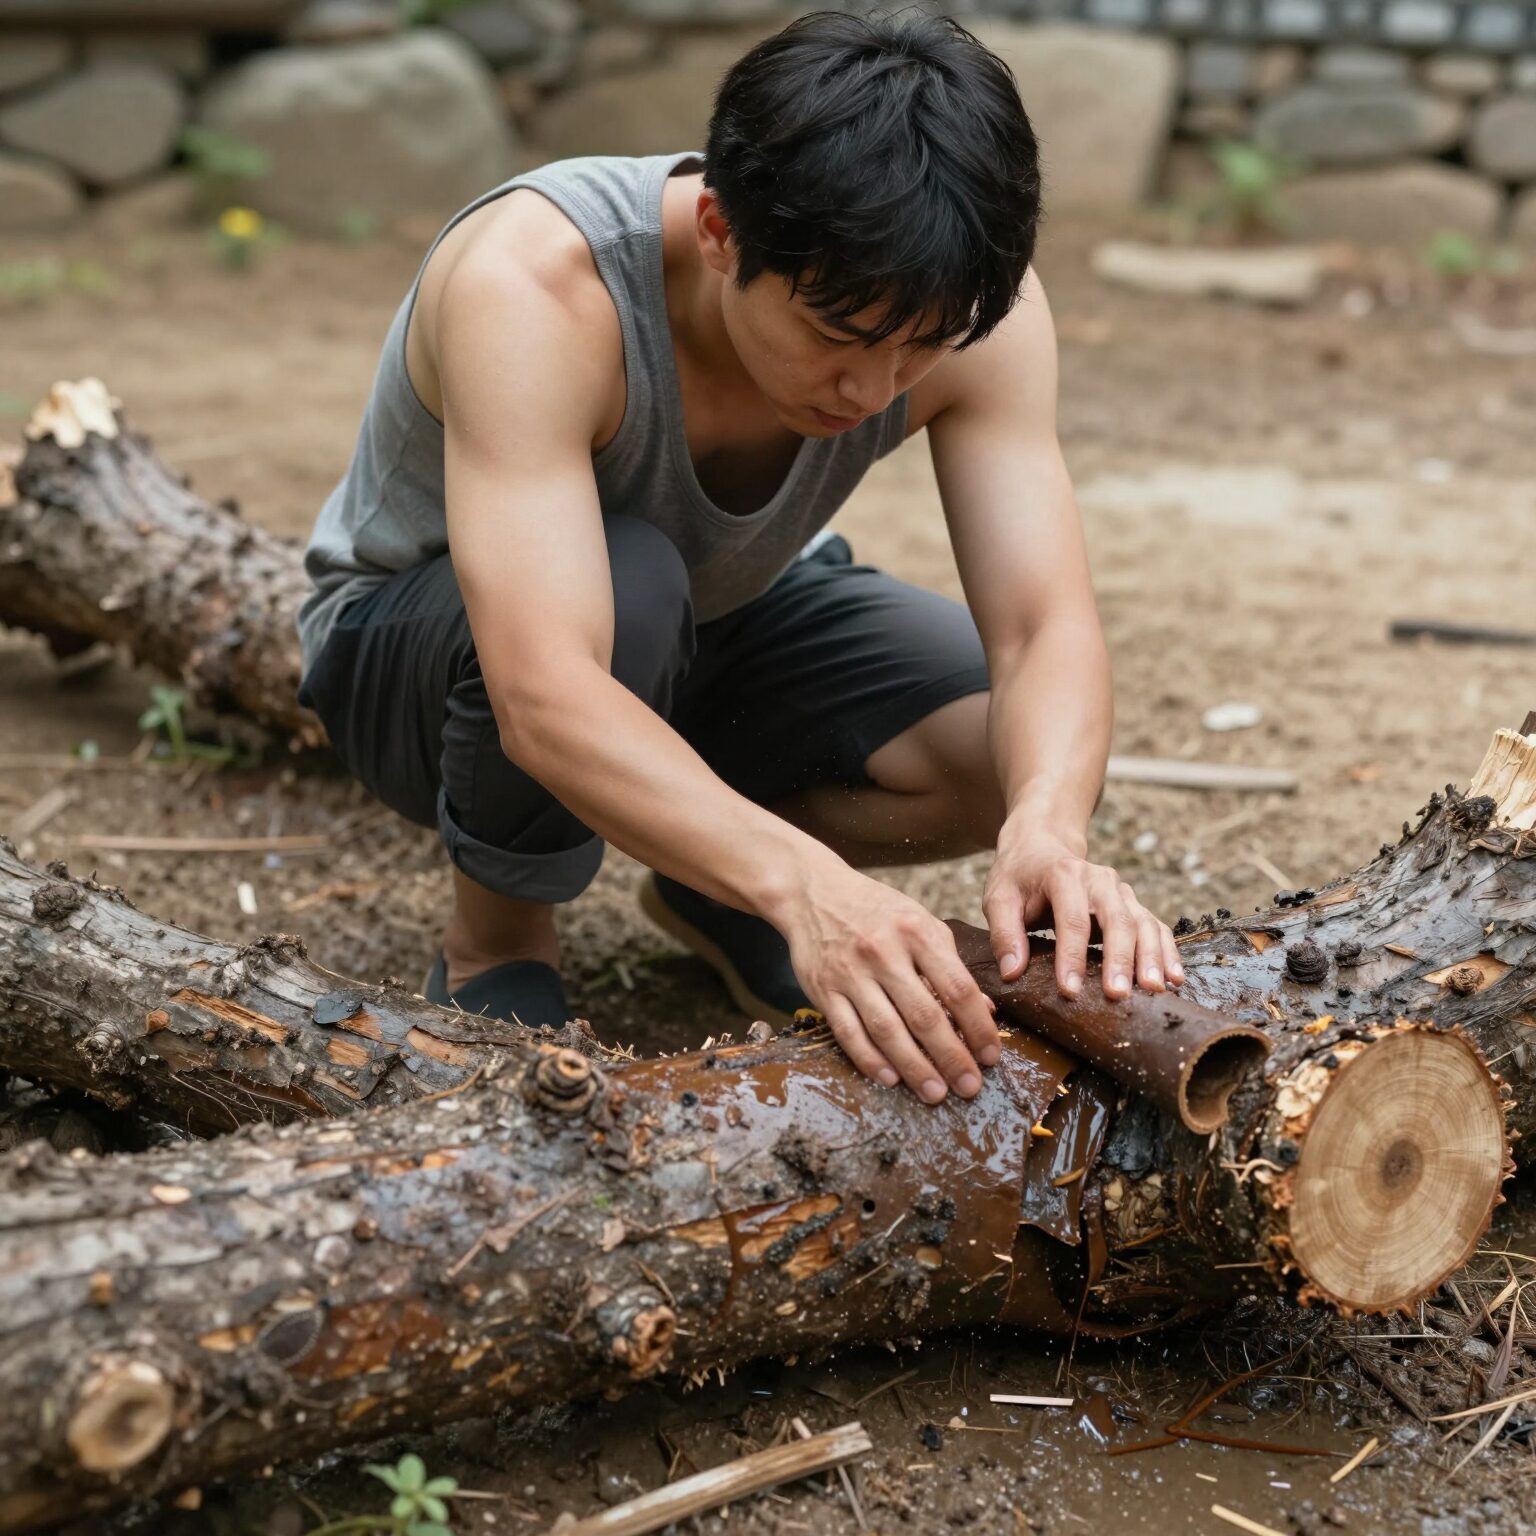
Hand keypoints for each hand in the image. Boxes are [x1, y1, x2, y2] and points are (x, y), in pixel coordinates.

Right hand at [778, 864, 1001, 1103]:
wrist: (814, 893)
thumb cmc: (876, 909)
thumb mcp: (920, 921)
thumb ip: (950, 963)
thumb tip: (983, 1009)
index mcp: (916, 931)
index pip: (957, 987)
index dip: (978, 1027)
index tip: (990, 1056)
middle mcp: (883, 952)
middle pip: (924, 1015)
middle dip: (951, 1057)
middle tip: (970, 1086)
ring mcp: (850, 972)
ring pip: (886, 1030)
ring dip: (914, 1067)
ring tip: (935, 1093)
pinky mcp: (823, 989)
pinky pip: (848, 1032)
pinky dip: (870, 1059)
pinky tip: (890, 1078)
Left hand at [983, 820, 1183, 1001]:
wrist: (1042, 847)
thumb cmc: (1019, 877)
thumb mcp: (999, 897)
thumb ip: (1004, 932)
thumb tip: (1012, 972)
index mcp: (1064, 874)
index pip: (1072, 918)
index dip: (1072, 956)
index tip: (1070, 990)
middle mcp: (1100, 880)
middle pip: (1117, 920)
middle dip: (1119, 959)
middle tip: (1117, 995)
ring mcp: (1121, 892)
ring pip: (1143, 923)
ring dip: (1151, 958)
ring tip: (1154, 990)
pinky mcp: (1132, 905)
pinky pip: (1156, 927)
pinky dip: (1167, 951)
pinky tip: (1174, 978)